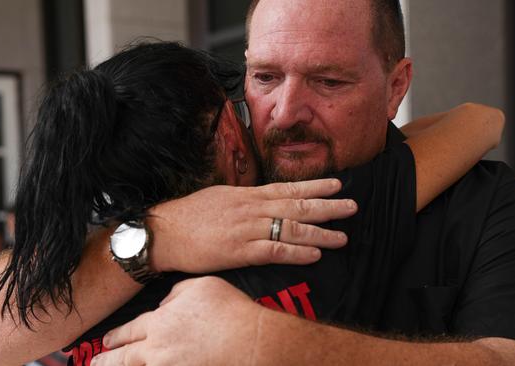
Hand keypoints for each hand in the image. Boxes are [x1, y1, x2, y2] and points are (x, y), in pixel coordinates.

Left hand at [92, 277, 262, 365]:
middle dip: (105, 361)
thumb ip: (175, 294)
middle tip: (93, 364)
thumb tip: (166, 304)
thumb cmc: (229, 311)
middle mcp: (157, 352)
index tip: (105, 341)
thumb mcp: (200, 286)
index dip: (115, 337)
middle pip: (123, 360)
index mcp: (159, 324)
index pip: (128, 331)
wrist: (252, 342)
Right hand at [148, 178, 357, 272]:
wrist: (162, 232)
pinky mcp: (239, 251)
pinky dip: (297, 252)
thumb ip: (245, 200)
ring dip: (320, 233)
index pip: (288, 188)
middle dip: (328, 207)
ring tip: (342, 236)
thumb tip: (265, 200)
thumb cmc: (188, 215)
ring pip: (291, 228)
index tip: (336, 185)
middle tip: (352, 206)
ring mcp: (247, 230)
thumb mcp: (220, 197)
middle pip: (297, 206)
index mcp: (248, 195)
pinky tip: (315, 254)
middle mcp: (252, 209)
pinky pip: (274, 251)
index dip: (315, 187)